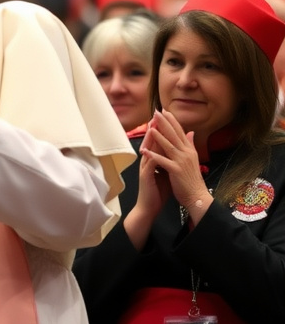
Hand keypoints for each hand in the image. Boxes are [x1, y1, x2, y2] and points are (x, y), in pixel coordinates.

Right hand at [123, 114, 170, 249]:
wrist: (149, 208)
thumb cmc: (158, 192)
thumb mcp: (167, 173)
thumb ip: (171, 161)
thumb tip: (178, 151)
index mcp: (154, 161)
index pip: (157, 142)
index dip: (162, 130)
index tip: (166, 117)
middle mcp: (148, 162)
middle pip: (150, 142)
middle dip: (154, 128)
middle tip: (157, 114)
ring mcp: (145, 169)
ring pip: (148, 150)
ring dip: (150, 139)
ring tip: (153, 126)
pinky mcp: (145, 177)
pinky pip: (149, 164)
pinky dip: (151, 156)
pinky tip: (153, 149)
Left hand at [141, 110, 211, 224]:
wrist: (198, 196)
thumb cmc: (192, 179)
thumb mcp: (192, 159)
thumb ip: (190, 145)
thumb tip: (191, 132)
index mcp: (189, 150)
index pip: (180, 132)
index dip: (172, 121)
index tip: (165, 111)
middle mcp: (186, 153)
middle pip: (174, 135)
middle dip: (165, 122)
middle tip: (157, 111)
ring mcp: (181, 161)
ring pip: (169, 145)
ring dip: (159, 135)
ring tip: (151, 126)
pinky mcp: (176, 170)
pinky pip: (163, 161)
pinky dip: (154, 155)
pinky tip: (145, 150)